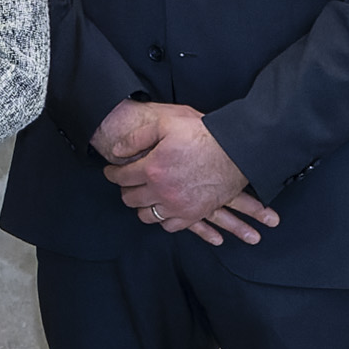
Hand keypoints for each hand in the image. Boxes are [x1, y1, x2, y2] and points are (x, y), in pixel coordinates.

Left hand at [100, 105, 275, 241]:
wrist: (237, 150)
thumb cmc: (203, 134)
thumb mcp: (166, 123)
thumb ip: (136, 137)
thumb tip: (116, 152)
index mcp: (152, 169)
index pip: (120, 177)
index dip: (112, 173)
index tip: (111, 171)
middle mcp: (162, 191)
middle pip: (130, 199)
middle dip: (125, 189)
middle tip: (128, 181)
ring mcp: (178, 206)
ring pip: (146, 215)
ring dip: (142, 205)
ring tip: (145, 194)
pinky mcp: (194, 214)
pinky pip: (169, 226)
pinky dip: (163, 219)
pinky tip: (163, 207)